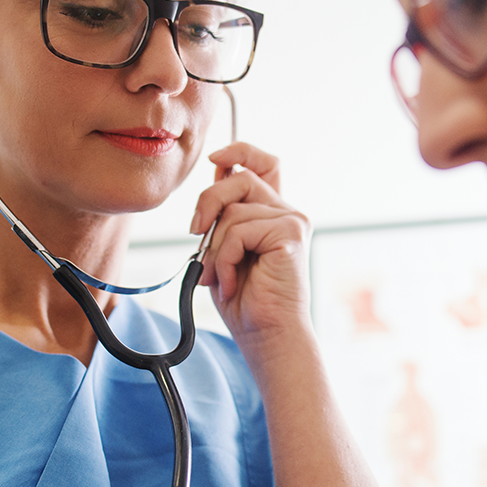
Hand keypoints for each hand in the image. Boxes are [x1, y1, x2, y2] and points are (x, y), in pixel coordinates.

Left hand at [190, 142, 309, 341]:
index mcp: (271, 214)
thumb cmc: (245, 300)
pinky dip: (225, 258)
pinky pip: (239, 230)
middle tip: (195, 232)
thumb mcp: (223, 249)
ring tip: (222, 275)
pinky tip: (233, 281)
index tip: (215, 158)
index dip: (240, 151)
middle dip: (207, 201)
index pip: (263, 164)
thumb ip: (223, 215)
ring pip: (233, 209)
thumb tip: (215, 174)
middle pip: (240, 177)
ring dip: (215, 247)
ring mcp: (291, 221)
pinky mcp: (290, 233)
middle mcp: (286, 213)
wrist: (266, 336)